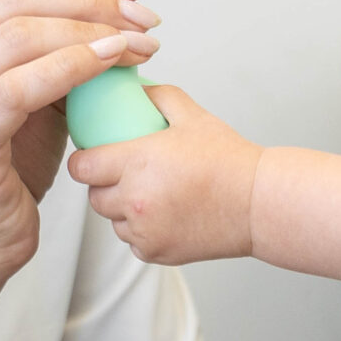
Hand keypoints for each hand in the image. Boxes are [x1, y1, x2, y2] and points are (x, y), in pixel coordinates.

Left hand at [68, 85, 261, 264]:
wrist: (258, 203)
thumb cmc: (228, 159)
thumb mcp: (192, 115)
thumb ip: (157, 96)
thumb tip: (133, 88)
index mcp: (137, 162)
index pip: (82, 167)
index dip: (85, 161)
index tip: (95, 156)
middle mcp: (135, 200)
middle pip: (95, 196)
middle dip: (104, 184)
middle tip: (127, 174)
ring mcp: (144, 230)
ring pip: (113, 220)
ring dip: (123, 209)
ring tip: (151, 193)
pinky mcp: (155, 252)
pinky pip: (133, 240)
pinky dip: (142, 229)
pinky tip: (166, 213)